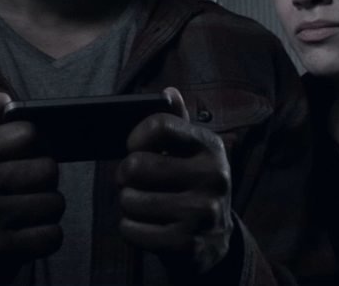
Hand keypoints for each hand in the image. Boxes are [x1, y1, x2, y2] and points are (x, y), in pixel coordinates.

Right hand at [0, 92, 63, 285]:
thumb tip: (3, 97)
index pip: (29, 133)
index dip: (38, 149)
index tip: (26, 163)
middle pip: (48, 168)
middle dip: (47, 185)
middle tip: (28, 195)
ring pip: (54, 203)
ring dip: (49, 214)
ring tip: (27, 217)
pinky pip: (51, 235)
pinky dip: (48, 239)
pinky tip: (28, 238)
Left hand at [117, 87, 233, 274]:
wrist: (214, 243)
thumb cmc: (190, 187)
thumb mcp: (190, 155)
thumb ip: (176, 123)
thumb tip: (168, 93)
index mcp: (210, 147)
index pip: (159, 124)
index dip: (136, 137)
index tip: (135, 148)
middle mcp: (213, 177)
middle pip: (135, 165)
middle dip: (124, 177)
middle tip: (134, 183)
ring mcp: (203, 213)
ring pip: (129, 200)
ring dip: (128, 204)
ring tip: (144, 205)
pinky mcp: (188, 245)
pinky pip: (131, 230)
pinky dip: (130, 229)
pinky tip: (148, 227)